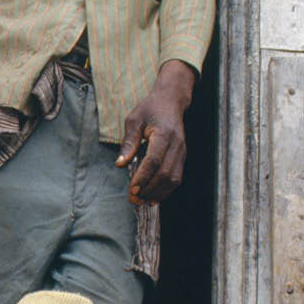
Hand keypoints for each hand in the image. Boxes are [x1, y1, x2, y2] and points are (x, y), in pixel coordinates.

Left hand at [115, 60, 194, 202]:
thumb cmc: (150, 109)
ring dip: (157, 193)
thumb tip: (120, 164)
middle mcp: (177, 145)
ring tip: (141, 201)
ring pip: (174, 180)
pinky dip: (165, 190)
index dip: (143, 177)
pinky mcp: (182, 157)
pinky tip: (152, 196)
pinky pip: (177, 178)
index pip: (154, 161)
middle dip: (149, 190)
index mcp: (164, 135)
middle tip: (133, 199)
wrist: (171, 101)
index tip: (131, 189)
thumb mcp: (134, 120)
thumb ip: (128, 142)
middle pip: (166, 174)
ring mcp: (182, 152)